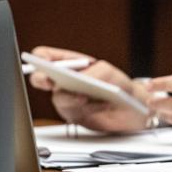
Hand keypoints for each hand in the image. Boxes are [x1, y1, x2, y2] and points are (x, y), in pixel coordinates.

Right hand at [28, 45, 150, 132]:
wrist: (132, 109)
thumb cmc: (119, 85)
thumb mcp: (109, 72)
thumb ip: (93, 73)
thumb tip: (79, 80)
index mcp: (70, 63)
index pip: (45, 55)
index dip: (39, 58)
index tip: (43, 62)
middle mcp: (64, 80)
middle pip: (40, 78)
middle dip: (42, 79)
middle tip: (53, 82)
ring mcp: (67, 98)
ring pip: (58, 98)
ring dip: (74, 97)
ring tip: (87, 97)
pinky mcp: (74, 115)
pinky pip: (72, 112)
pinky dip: (88, 108)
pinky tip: (102, 104)